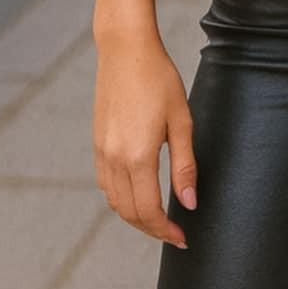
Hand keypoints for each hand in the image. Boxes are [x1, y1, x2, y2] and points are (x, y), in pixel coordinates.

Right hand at [93, 32, 197, 248]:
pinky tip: (139, 192)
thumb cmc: (159, 80)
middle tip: (175, 232)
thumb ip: (184, 165)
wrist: (125, 50)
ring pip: (115, 202)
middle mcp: (114, 159)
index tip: (183, 238)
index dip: (166, 230)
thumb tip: (190, 202)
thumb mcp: (181, 121)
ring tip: (160, 217)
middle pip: (129, 213)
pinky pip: (106, 184)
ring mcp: (102, 152)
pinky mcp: (97, 143)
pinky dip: (121, 198)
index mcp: (137, 156)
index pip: (149, 210)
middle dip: (152, 229)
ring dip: (136, 216)